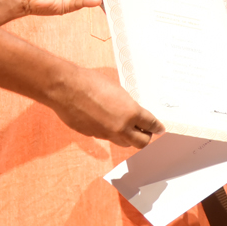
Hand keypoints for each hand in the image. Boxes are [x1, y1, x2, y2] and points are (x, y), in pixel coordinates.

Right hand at [49, 67, 164, 148]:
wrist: (66, 88)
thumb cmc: (90, 82)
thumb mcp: (116, 89)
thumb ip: (126, 104)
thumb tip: (130, 112)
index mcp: (131, 112)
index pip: (151, 124)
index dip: (157, 127)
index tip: (160, 129)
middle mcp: (121, 127)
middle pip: (142, 142)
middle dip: (146, 137)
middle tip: (146, 132)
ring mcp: (106, 134)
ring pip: (124, 143)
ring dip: (128, 138)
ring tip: (127, 129)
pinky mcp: (93, 136)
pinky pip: (106, 138)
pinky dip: (109, 133)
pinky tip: (104, 122)